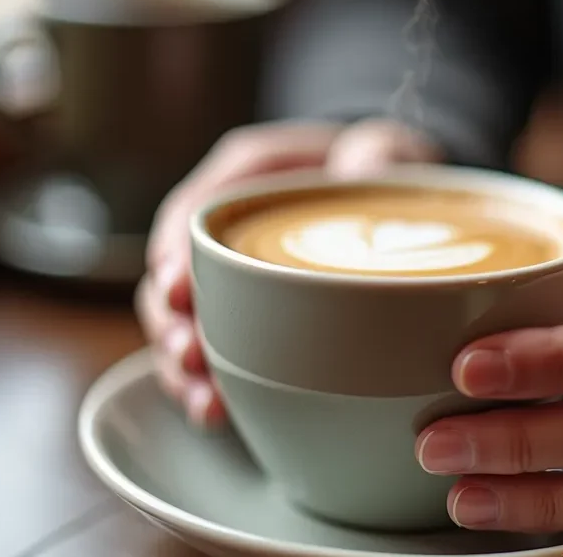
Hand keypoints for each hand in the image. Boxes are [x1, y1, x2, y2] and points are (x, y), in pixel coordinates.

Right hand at [135, 118, 440, 424]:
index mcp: (244, 176)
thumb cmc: (378, 165)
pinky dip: (208, 385)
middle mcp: (223, 231)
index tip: (176, 288)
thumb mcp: (382, 147)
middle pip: (170, 277)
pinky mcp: (245, 320)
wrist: (392, 194)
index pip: (188, 211)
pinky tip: (216, 414)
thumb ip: (373, 153)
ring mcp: (229, 279)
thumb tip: (360, 169)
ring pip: (181, 324)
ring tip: (203, 403)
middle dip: (170, 323)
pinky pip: (213, 354)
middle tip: (189, 356)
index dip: (171, 251)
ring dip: (182, 367)